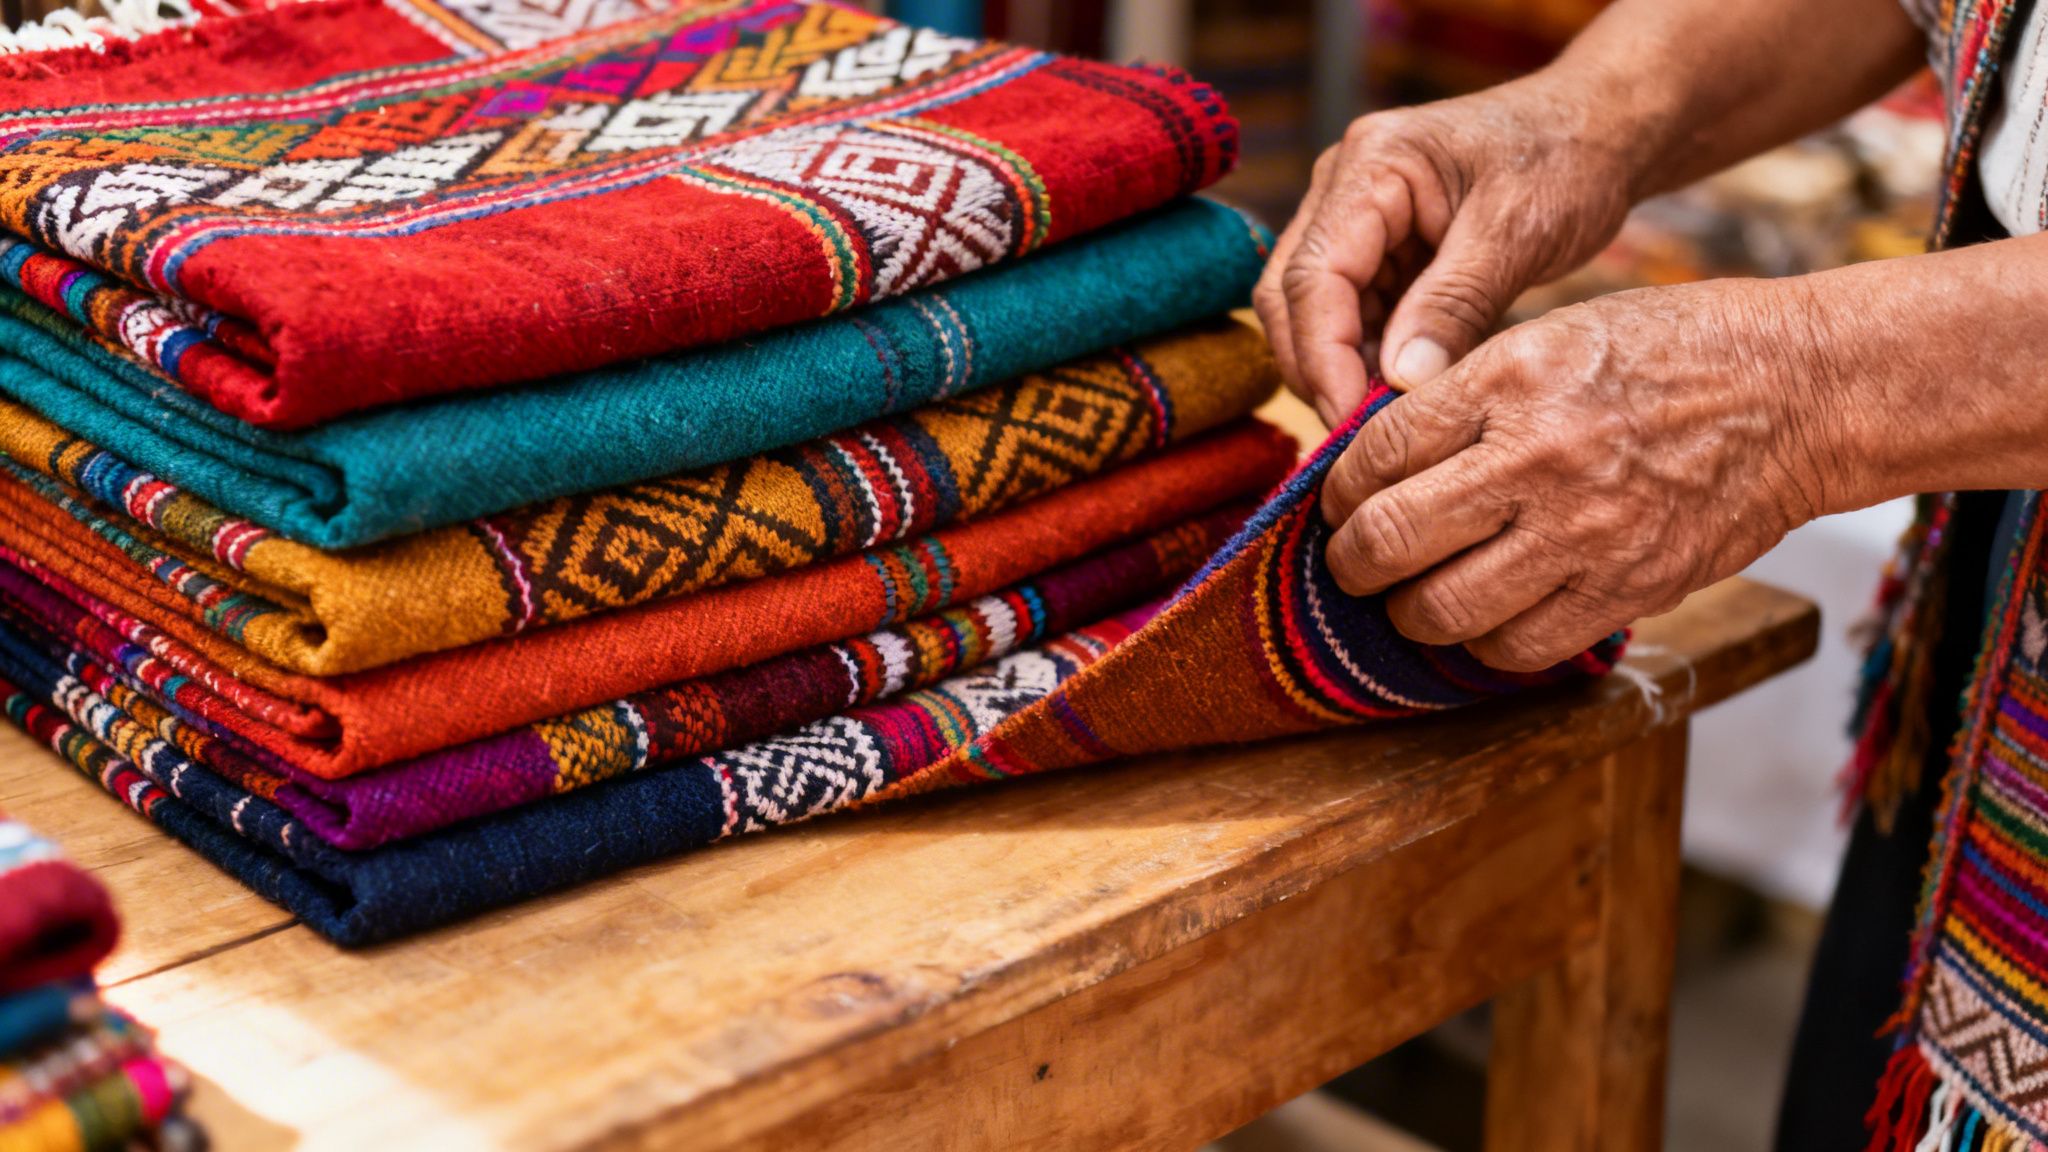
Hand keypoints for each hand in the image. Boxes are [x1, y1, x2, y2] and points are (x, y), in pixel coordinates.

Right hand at [1253, 78, 1642, 425]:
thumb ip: (1455, 303)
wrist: (1595, 129)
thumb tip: (1400, 380)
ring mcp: (1354, 221)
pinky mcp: (1376, 252)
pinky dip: (1367, 361)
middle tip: (1361, 436)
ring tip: (1387, 421)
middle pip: (1291, 297)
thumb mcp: (1518, 231)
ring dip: (1341, 370)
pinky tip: (1401, 395)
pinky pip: (1351, 318)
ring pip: (1312, 315)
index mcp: (1372, 164)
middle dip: (1318, 369)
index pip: (1313, 275)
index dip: (1323, 356)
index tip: (1352, 422)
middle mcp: (1344, 189)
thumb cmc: (1566, 159)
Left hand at [1318, 277, 1849, 671]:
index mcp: (1506, 382)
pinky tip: (1487, 615)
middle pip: (1387, 539)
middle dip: (1350, 563)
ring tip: (1415, 596)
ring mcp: (1581, 531)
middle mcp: (1534, 458)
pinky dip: (1483, 642)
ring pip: (1438, 609)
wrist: (1798, 391)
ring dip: (1408, 612)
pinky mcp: (1626, 588)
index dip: (1338, 491)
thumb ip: (1464, 398)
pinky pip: (1515, 646)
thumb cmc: (1670, 351)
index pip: (1374, 456)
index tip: (1344, 503)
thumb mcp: (1551, 335)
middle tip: (1355, 563)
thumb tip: (1378, 459)